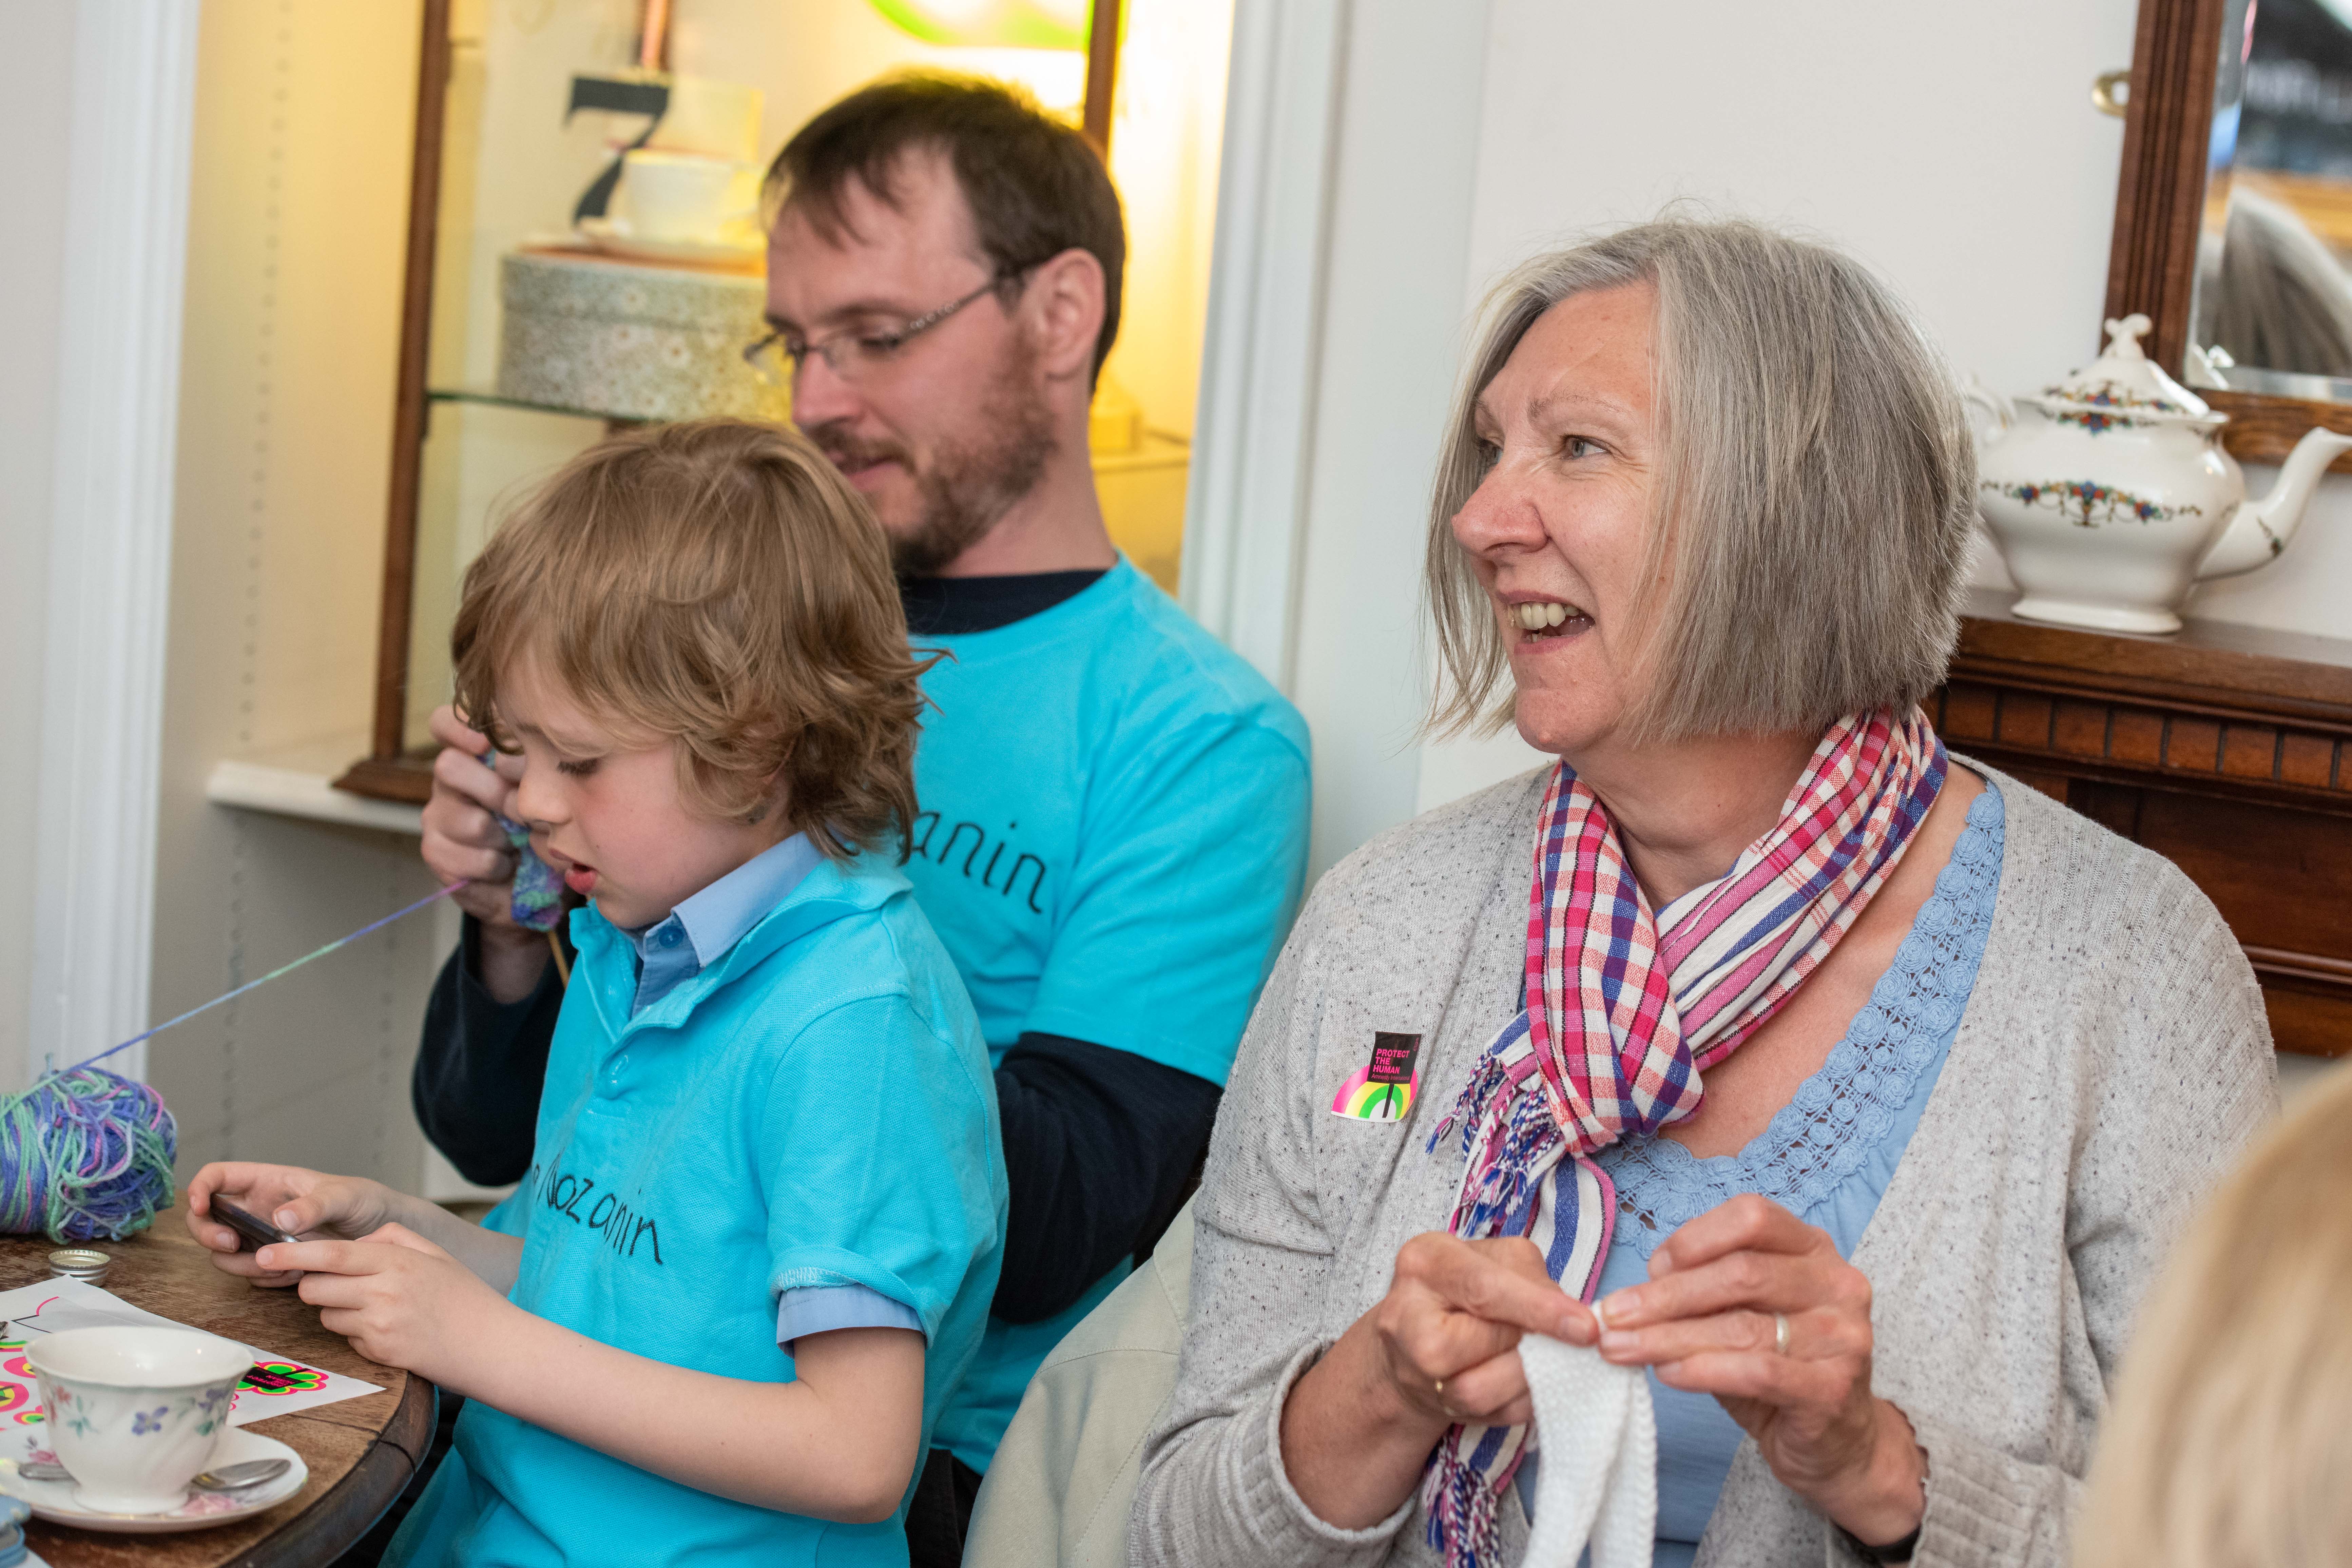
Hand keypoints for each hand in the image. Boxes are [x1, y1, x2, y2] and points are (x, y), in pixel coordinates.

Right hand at [185, 1163, 401, 1288]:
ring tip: (279, 1264)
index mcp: (267, 1181)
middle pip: (208, 1220)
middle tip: (233, 1245)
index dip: (200, 1188)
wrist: (383, 1233)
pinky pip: (252, 1274)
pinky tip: (293, 1275)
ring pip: (225, 1253)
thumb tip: (280, 1219)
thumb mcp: (345, 1197)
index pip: (218, 1176)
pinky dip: (265, 1278)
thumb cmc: (364, 1202)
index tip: (200, 1206)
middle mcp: (257, 1209)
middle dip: (210, 1234)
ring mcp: (261, 1237)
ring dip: (241, 1263)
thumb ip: (315, 1205)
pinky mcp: (273, 1261)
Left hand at [259, 1224, 517, 1387]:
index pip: (331, 1254)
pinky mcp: (378, 1353)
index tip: (262, 1254)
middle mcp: (384, 1292)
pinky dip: (358, 1333)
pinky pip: (346, 1338)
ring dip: (338, 1310)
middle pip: (315, 1287)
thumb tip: (354, 1243)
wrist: (491, 1345)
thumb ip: (392, 1237)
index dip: (291, 1254)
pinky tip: (389, 1330)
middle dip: (316, 1285)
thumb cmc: (465, 1297)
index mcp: (397, 1262)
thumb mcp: (435, 1253)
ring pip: (326, 1314)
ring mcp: (379, 1325)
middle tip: (341, 1285)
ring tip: (377, 1310)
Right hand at [422, 705, 524, 931]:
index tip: (483, 745)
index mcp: (475, 754)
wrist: (531, 881)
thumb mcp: (549, 791)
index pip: (445, 723)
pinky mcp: (435, 851)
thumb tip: (546, 761)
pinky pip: (461, 858)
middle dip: (496, 792)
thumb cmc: (544, 823)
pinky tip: (506, 867)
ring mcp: (437, 814)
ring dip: (502, 837)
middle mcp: (450, 779)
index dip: (458, 728)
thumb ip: (539, 770)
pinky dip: (492, 867)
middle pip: (448, 766)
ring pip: (465, 819)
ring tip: (519, 845)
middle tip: (523, 812)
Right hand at [1362, 1232, 1597, 1428]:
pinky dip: (1525, 1398)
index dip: (1540, 1310)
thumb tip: (1574, 1320)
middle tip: (1560, 1336)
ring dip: (1529, 1374)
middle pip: (1489, 1339)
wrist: (1416, 1337)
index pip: (1486, 1288)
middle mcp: (1406, 1315)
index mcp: (1426, 1262)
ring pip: (1484, 1389)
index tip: (1587, 1328)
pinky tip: (1528, 1378)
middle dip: (1535, 1341)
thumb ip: (1531, 1278)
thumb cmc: (1465, 1287)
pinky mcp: (1434, 1405)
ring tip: (1540, 1356)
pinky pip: (1495, 1414)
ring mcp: (1414, 1367)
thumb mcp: (1496, 1259)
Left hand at [1593, 1194, 1925, 1545]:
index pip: (1751, 1217)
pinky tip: (1666, 1374)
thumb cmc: (1778, 1365)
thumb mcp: (1742, 1314)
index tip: (1650, 1268)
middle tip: (1612, 1316)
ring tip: (1621, 1348)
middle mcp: (1838, 1283)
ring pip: (1741, 1326)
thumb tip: (1639, 1287)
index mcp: (1813, 1248)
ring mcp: (1843, 1336)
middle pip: (1740, 1273)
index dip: (1693, 1238)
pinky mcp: (1833, 1388)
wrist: (1836, 1441)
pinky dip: (1703, 1370)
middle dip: (1665, 1295)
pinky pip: (1756, 1370)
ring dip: (1668, 1337)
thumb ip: (1703, 1291)